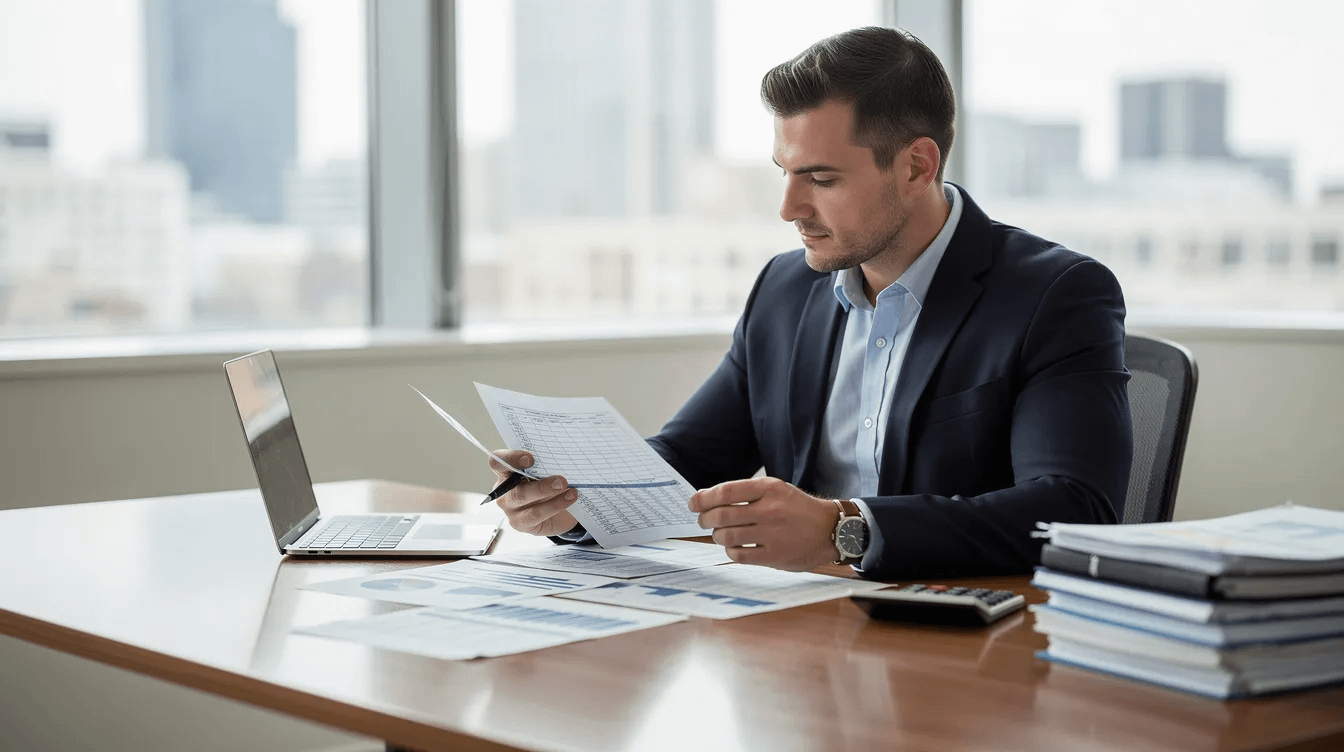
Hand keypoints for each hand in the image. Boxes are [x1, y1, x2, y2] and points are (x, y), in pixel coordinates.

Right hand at [488, 450, 578, 536]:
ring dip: (547, 492)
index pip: (497, 461)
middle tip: (561, 480)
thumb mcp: (545, 472)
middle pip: (512, 484)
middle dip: (538, 483)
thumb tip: (561, 458)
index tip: (531, 459)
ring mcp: (509, 507)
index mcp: (505, 470)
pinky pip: (535, 514)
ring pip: (522, 498)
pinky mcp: (519, 523)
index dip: (511, 458)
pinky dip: (555, 506)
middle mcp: (504, 489)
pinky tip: (569, 499)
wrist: (558, 511)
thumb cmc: (548, 484)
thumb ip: (545, 464)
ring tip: (569, 490)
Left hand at [688, 477, 839, 570]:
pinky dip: (729, 551)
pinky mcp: (774, 556)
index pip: (726, 491)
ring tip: (721, 534)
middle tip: (703, 521)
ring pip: (726, 536)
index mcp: (769, 489)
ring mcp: (772, 534)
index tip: (693, 504)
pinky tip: (734, 547)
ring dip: (717, 536)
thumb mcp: (776, 490)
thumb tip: (707, 499)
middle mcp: (770, 510)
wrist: (829, 530)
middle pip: (721, 515)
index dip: (703, 498)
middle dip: (705, 519)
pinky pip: (738, 555)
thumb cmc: (797, 509)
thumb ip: (746, 493)